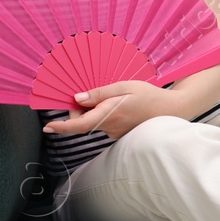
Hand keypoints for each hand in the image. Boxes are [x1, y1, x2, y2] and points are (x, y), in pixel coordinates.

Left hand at [41, 80, 180, 138]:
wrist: (171, 110)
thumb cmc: (149, 96)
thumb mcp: (124, 87)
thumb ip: (99, 93)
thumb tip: (77, 99)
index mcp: (109, 114)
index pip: (79, 124)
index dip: (61, 126)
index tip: (48, 127)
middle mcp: (110, 127)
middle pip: (84, 121)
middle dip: (79, 109)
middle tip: (88, 92)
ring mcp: (115, 133)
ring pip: (94, 121)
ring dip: (94, 110)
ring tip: (113, 96)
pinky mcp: (120, 133)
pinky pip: (104, 123)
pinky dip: (104, 114)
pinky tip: (120, 105)